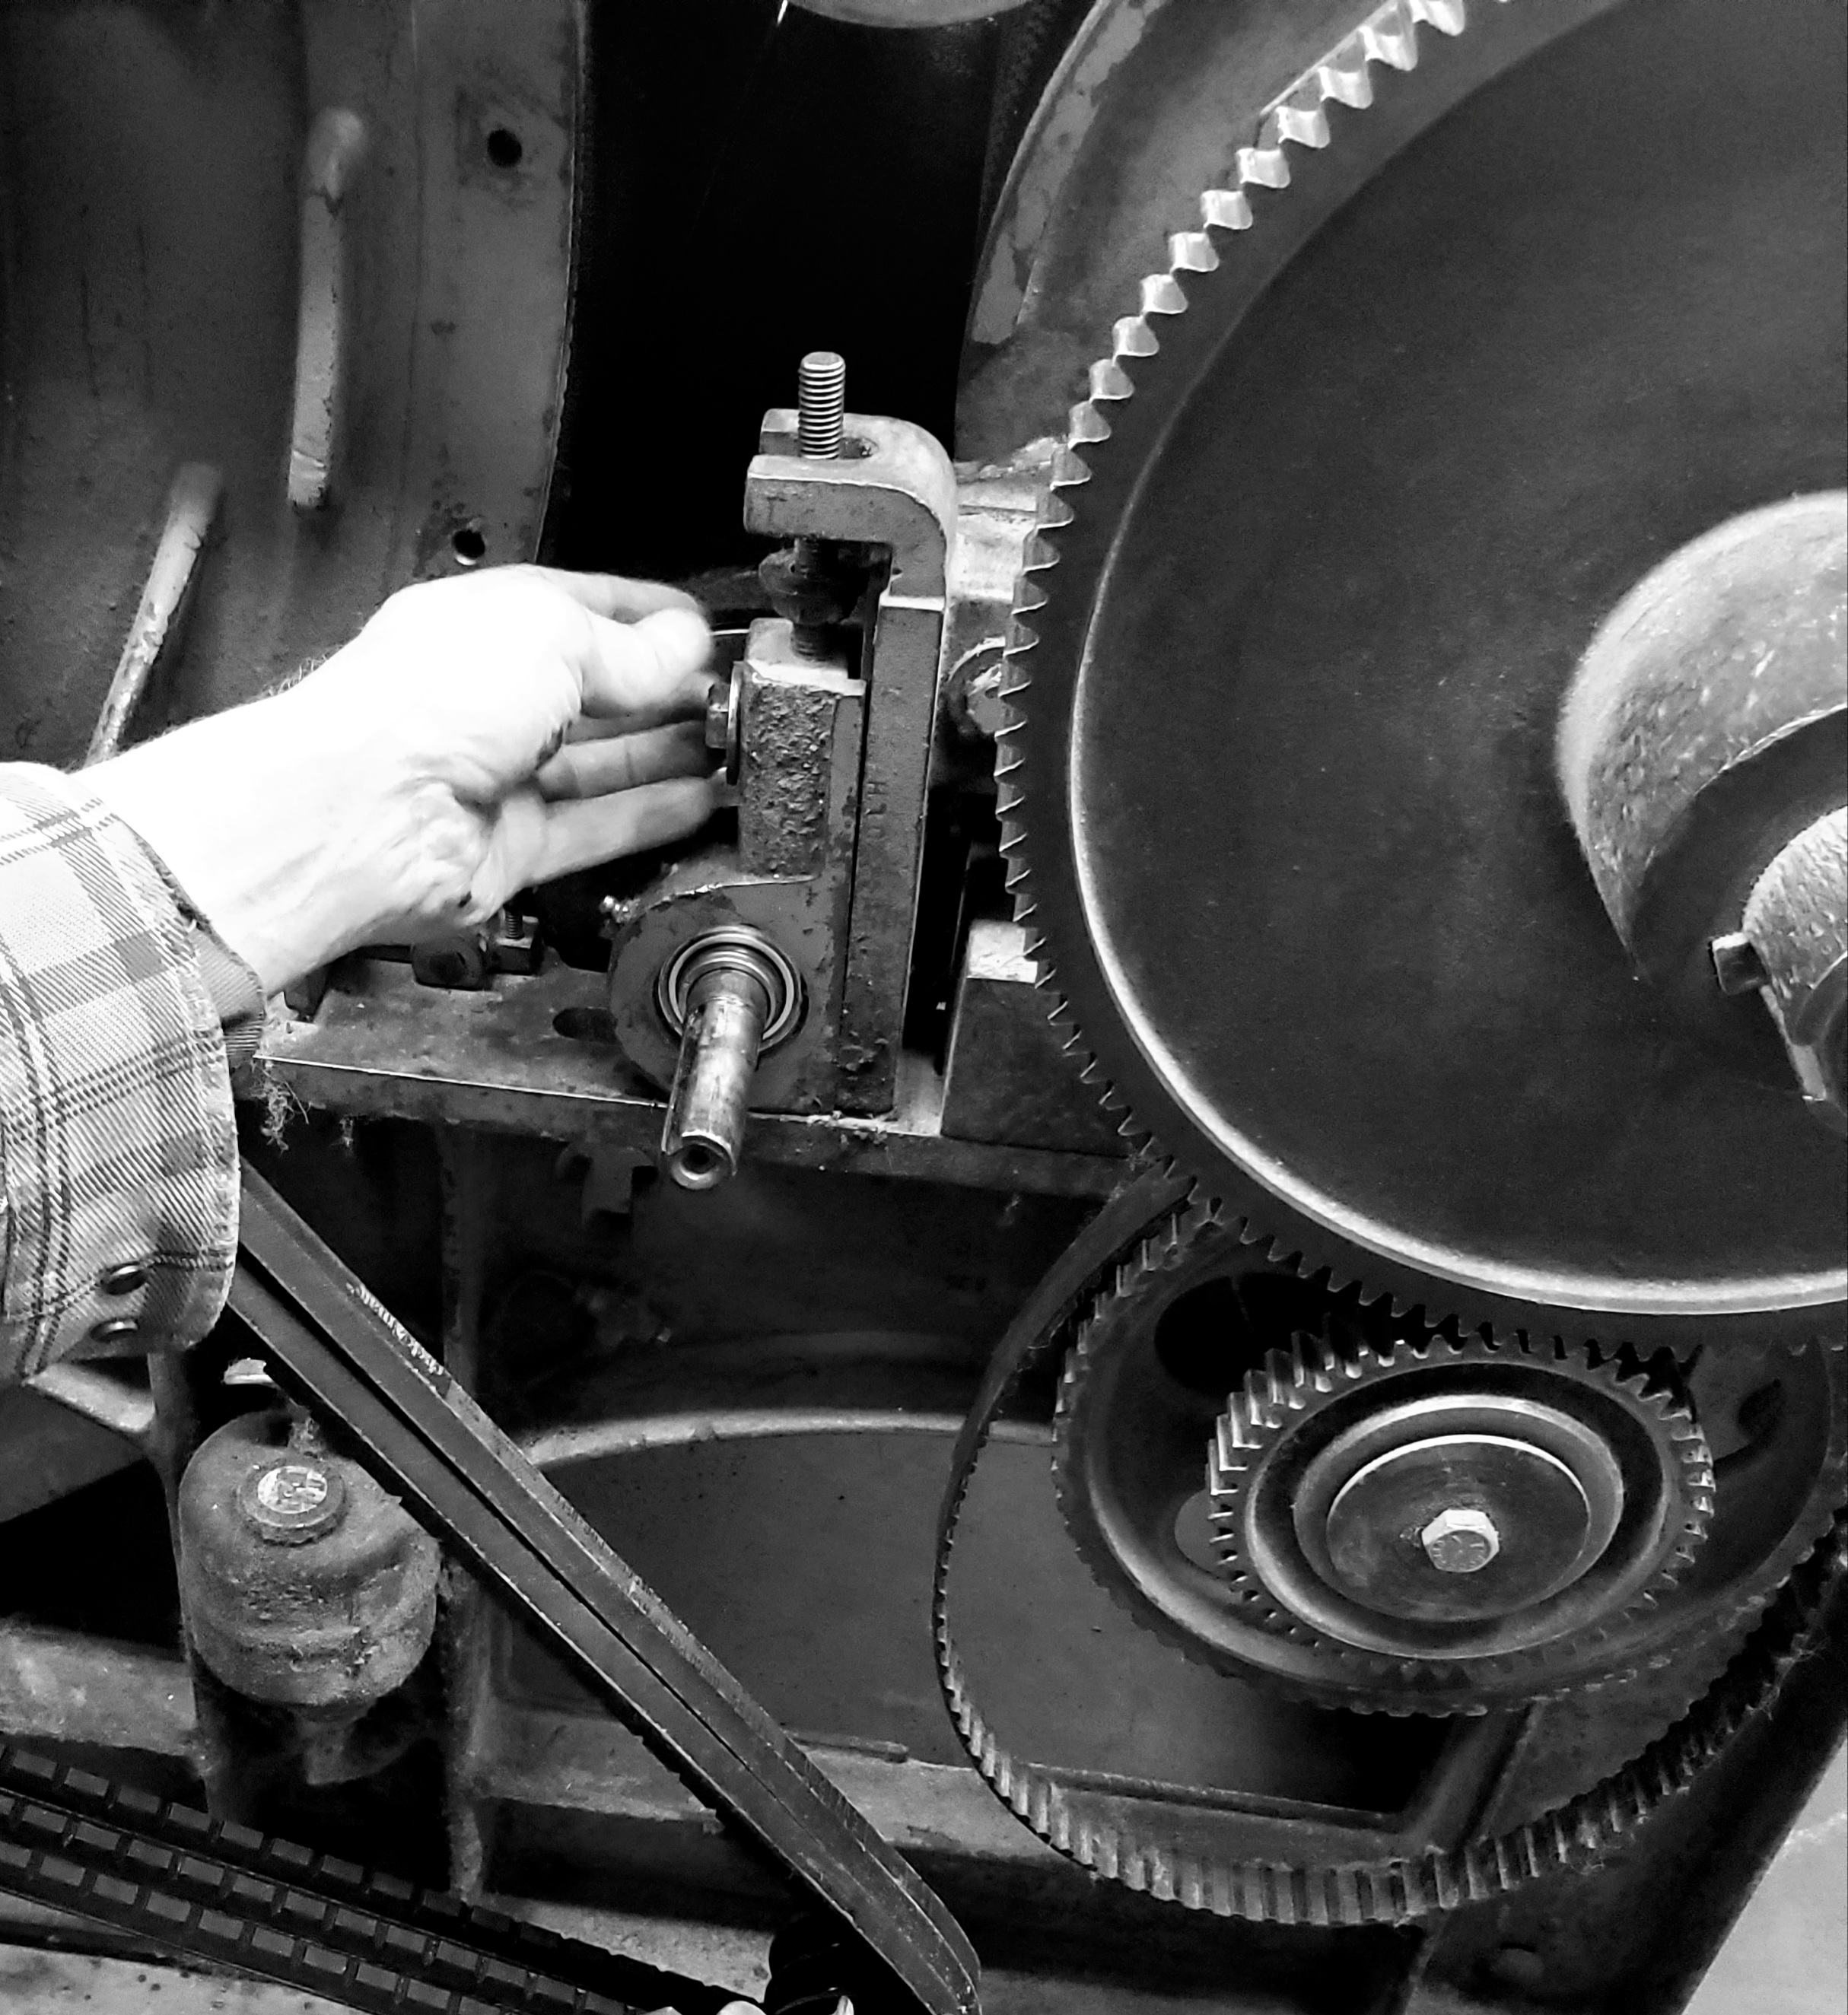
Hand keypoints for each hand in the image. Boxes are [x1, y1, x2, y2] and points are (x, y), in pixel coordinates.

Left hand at [88, 566, 719, 995]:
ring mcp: (499, 776)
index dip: (643, 615)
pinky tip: (699, 799)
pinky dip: (648, 814)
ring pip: (600, 762)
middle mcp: (487, 700)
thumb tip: (682, 643)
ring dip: (666, 752)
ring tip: (730, 744)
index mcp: (483, 626)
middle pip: (594, 691)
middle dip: (664, 688)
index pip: (578, 609)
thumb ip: (628, 647)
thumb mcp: (551, 637)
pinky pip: (595, 826)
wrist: (367, 811)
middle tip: (728, 692)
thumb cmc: (422, 704)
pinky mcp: (513, 845)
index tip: (701, 628)